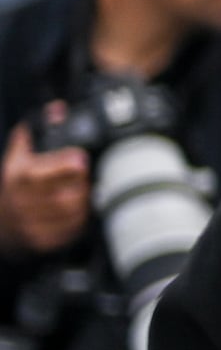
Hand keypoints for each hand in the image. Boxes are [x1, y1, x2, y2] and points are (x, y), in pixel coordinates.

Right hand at [0, 121, 87, 255]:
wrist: (1, 223)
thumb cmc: (13, 185)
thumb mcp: (17, 156)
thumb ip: (35, 131)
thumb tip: (58, 109)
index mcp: (18, 177)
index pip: (47, 172)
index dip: (68, 165)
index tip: (81, 159)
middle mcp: (22, 201)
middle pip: (67, 193)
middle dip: (82, 183)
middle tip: (84, 178)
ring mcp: (30, 223)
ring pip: (72, 212)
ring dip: (83, 201)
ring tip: (80, 192)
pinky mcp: (40, 240)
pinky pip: (71, 230)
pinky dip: (79, 219)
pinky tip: (76, 211)